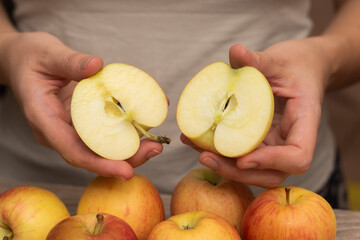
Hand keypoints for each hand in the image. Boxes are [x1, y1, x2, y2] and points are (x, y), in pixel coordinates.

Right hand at [1, 32, 162, 178]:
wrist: (22, 60)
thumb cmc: (31, 57)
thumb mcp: (47, 53)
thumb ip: (70, 61)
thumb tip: (97, 65)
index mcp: (44, 118)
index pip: (72, 150)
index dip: (100, 164)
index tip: (126, 171)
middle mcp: (58, 130)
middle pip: (92, 155)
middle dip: (124, 158)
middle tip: (155, 149)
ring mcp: (70, 127)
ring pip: (100, 146)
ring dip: (130, 147)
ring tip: (156, 142)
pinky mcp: (81, 121)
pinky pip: (104, 130)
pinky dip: (125, 128)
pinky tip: (145, 121)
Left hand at [182, 39, 330, 187]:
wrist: (302, 67)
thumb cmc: (296, 63)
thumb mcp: (279, 59)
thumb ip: (258, 60)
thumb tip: (235, 50)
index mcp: (305, 121)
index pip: (298, 157)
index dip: (271, 162)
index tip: (244, 158)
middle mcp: (291, 139)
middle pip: (271, 173)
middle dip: (237, 172)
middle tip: (205, 157)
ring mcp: (275, 143)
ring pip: (254, 169)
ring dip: (224, 166)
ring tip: (195, 148)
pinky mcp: (260, 140)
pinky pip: (242, 154)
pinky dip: (220, 151)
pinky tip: (196, 139)